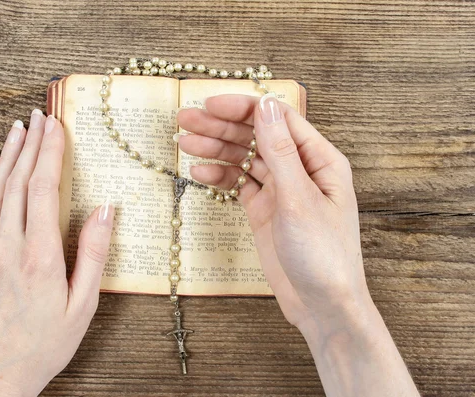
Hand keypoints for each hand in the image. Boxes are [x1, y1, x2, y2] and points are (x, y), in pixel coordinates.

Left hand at [0, 111, 114, 396]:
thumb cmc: (43, 344)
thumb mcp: (82, 305)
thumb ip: (94, 254)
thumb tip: (106, 210)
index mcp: (40, 257)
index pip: (42, 190)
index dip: (49, 153)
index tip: (56, 127)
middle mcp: (8, 247)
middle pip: (17, 182)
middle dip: (30, 144)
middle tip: (39, 115)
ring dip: (6, 156)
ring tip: (17, 129)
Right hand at [177, 93, 366, 330]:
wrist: (322, 305)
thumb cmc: (324, 255)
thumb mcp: (299, 199)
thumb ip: (281, 151)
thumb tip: (267, 106)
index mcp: (319, 160)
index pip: (277, 120)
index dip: (242, 108)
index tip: (210, 105)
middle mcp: (300, 170)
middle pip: (256, 136)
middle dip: (221, 128)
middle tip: (185, 121)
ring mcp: (281, 190)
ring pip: (245, 159)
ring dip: (215, 150)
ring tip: (185, 143)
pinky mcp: (265, 210)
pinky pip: (239, 184)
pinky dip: (220, 176)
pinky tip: (199, 171)